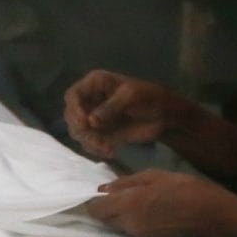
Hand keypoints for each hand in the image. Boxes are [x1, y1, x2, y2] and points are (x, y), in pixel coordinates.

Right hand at [62, 70, 178, 160]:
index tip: (85, 123)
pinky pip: (89, 142)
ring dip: (89, 141)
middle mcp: (91, 100)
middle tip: (97, 139)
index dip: (74, 109)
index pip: (73, 95)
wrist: (166, 115)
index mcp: (95, 84)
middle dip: (81, 129)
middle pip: (71, 115)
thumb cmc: (150, 97)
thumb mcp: (131, 97)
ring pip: (78, 131)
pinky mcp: (101, 133)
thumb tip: (90, 122)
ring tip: (108, 148)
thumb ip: (110, 108)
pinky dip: (96, 149)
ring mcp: (94, 117)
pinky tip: (111, 151)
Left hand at [81, 169, 236, 236]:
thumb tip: (103, 189)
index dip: (93, 202)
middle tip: (121, 197)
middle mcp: (128, 225)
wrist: (211, 216)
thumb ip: (125, 183)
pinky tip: (152, 214)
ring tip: (141, 204)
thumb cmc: (184, 188)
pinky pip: (133, 233)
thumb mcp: (154, 176)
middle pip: (105, 220)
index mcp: (127, 205)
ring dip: (122, 217)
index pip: (95, 209)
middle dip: (107, 210)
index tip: (98, 195)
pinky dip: (136, 224)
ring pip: (119, 227)